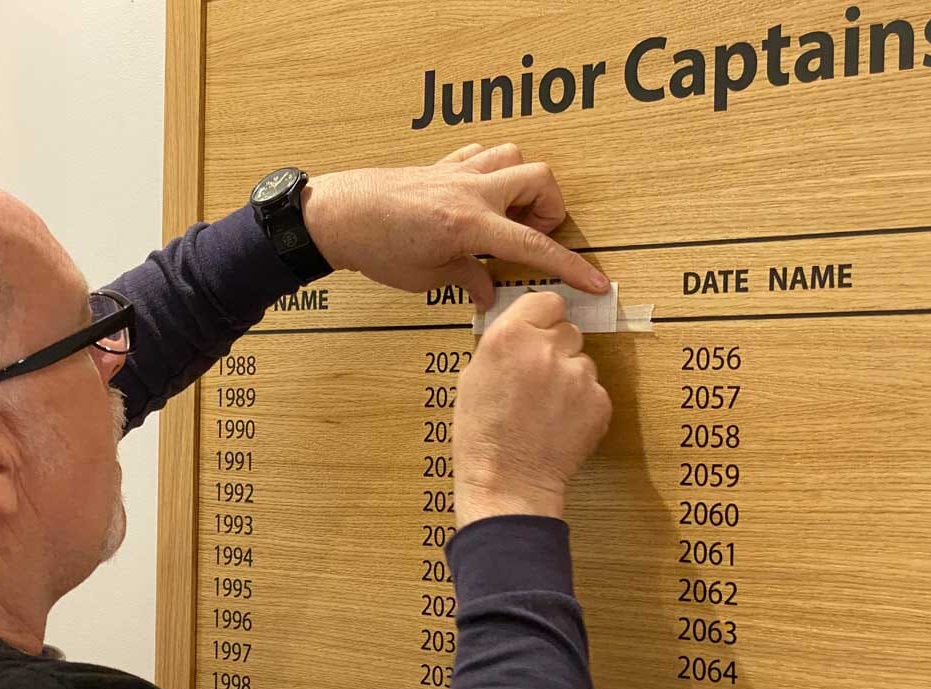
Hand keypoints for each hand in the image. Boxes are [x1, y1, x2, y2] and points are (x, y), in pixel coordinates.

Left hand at [302, 144, 608, 310]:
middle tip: (533, 234)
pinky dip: (491, 171)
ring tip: (509, 215)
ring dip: (522, 182)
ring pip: (512, 155)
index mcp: (469, 225)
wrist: (336, 216)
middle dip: (550, 206)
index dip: (569, 267)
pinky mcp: (440, 165)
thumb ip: (466, 279)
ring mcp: (456, 173)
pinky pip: (481, 154)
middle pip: (539, 177)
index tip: (595, 283)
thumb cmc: (375, 248)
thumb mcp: (425, 278)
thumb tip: (490, 292)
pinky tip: (481, 198)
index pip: (533, 245)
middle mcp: (470, 191)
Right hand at [452, 291, 610, 528]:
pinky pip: (595, 391)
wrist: (507, 481)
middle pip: (568, 330)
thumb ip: (503, 345)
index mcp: (510, 336)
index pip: (547, 300)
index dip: (544, 317)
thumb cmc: (482, 435)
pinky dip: (583, 404)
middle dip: (557, 349)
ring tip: (546, 407)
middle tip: (538, 378)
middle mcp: (546, 349)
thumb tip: (523, 332)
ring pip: (583, 362)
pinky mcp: (599, 401)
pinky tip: (559, 423)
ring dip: (570, 378)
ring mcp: (577, 376)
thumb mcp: (473, 377)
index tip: (541, 330)